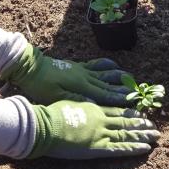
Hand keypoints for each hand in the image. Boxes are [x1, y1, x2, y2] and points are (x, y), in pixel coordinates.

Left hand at [0, 44, 129, 105]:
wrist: (31, 67)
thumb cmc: (41, 86)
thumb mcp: (56, 97)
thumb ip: (76, 101)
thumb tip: (94, 105)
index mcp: (82, 87)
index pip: (105, 94)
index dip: (120, 98)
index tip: (133, 101)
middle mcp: (85, 77)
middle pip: (108, 83)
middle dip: (123, 88)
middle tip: (137, 91)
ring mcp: (82, 70)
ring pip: (104, 72)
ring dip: (117, 74)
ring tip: (130, 76)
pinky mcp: (77, 65)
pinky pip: (95, 64)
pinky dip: (106, 64)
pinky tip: (112, 63)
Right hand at [29, 101, 158, 158]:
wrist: (44, 126)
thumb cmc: (51, 114)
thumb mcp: (69, 103)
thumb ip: (82, 104)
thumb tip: (90, 104)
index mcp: (93, 108)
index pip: (116, 110)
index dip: (130, 112)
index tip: (141, 113)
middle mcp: (101, 120)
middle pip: (125, 121)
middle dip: (141, 124)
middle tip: (153, 126)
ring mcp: (101, 134)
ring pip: (127, 133)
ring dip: (142, 135)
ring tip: (155, 136)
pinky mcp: (98, 148)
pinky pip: (120, 149)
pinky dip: (134, 148)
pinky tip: (145, 148)